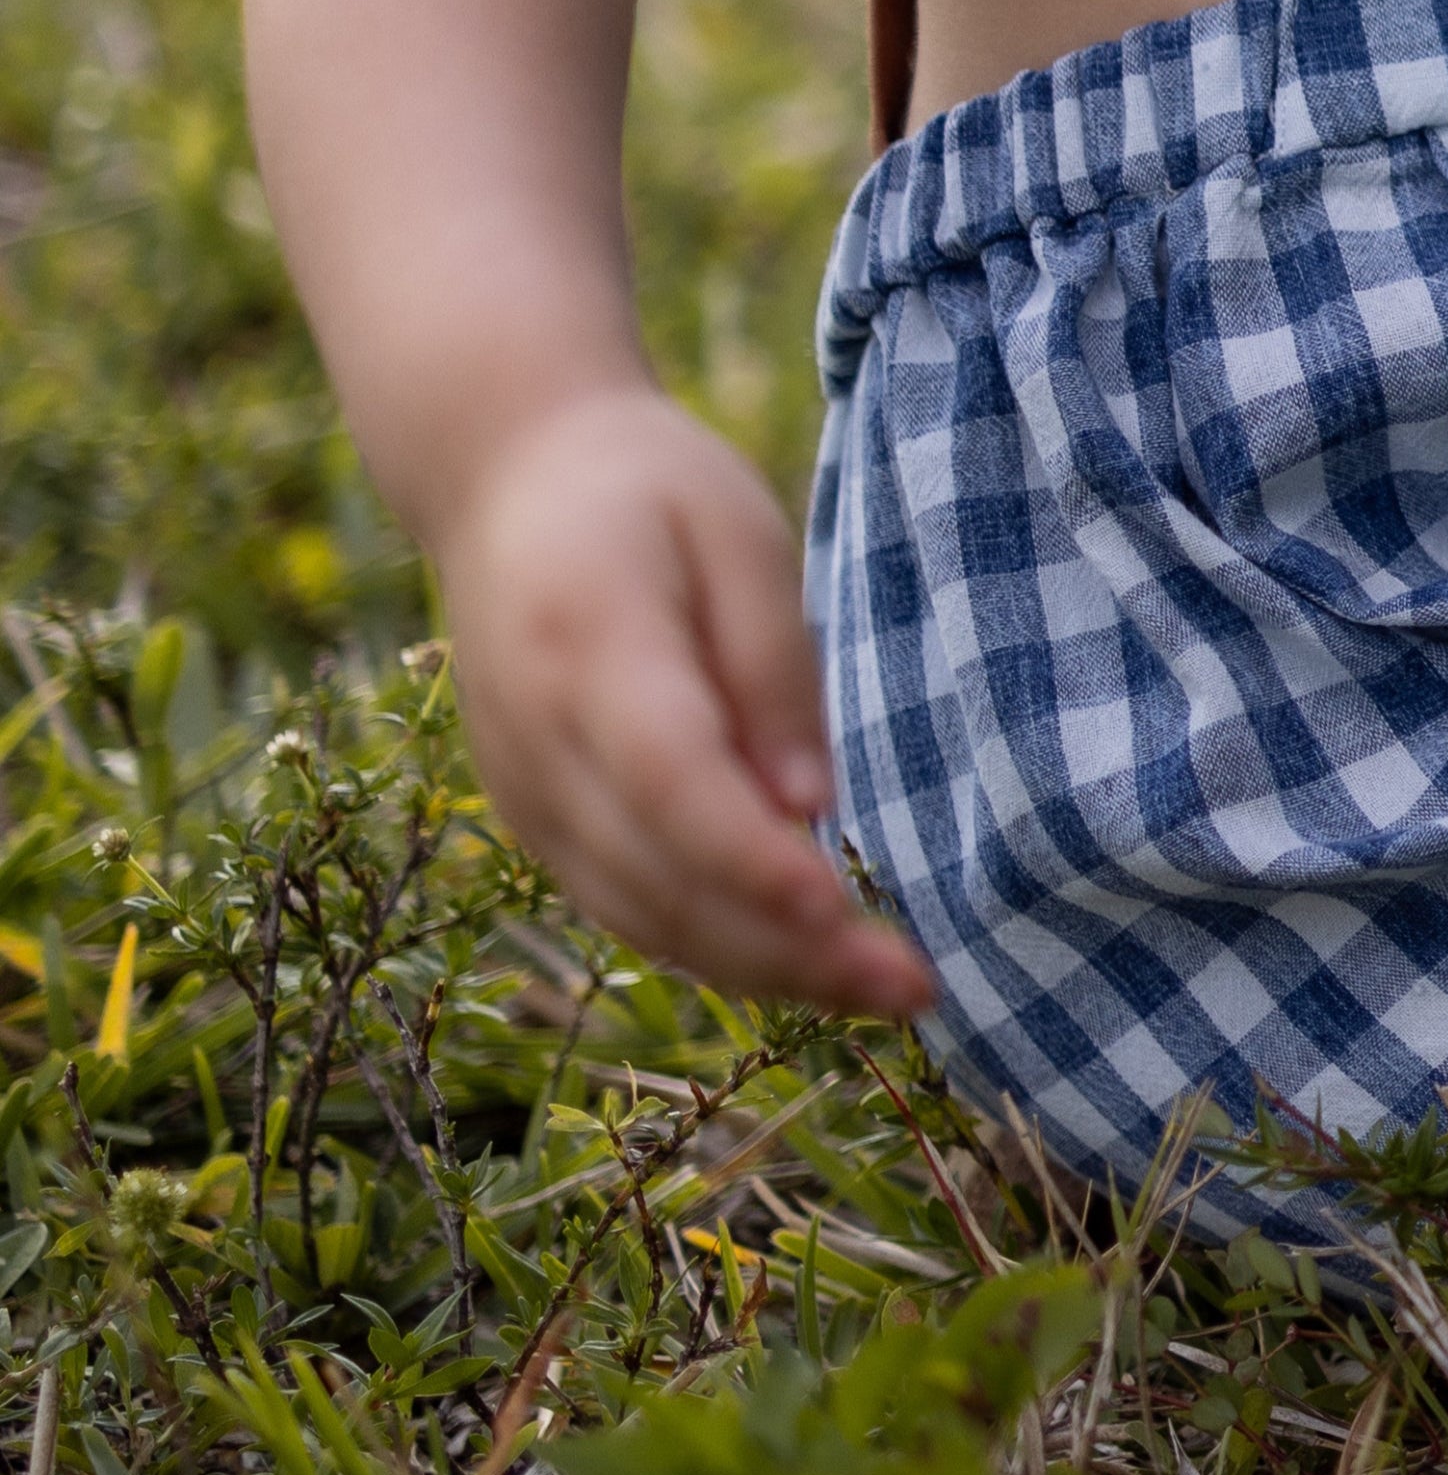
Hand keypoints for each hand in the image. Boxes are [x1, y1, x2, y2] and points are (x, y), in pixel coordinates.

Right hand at [432, 386, 937, 1019]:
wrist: (505, 481)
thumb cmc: (648, 490)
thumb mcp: (739, 531)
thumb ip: (771, 665)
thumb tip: (809, 805)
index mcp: (587, 648)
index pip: (670, 782)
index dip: (751, 861)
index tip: (840, 911)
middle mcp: (538, 743)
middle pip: (662, 879)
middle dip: (789, 951)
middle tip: (914, 989)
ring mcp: (525, 795)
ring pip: (644, 917)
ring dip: (764, 972)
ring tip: (885, 993)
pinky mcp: (536, 821)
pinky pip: (627, 907)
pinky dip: (717, 947)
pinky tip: (808, 964)